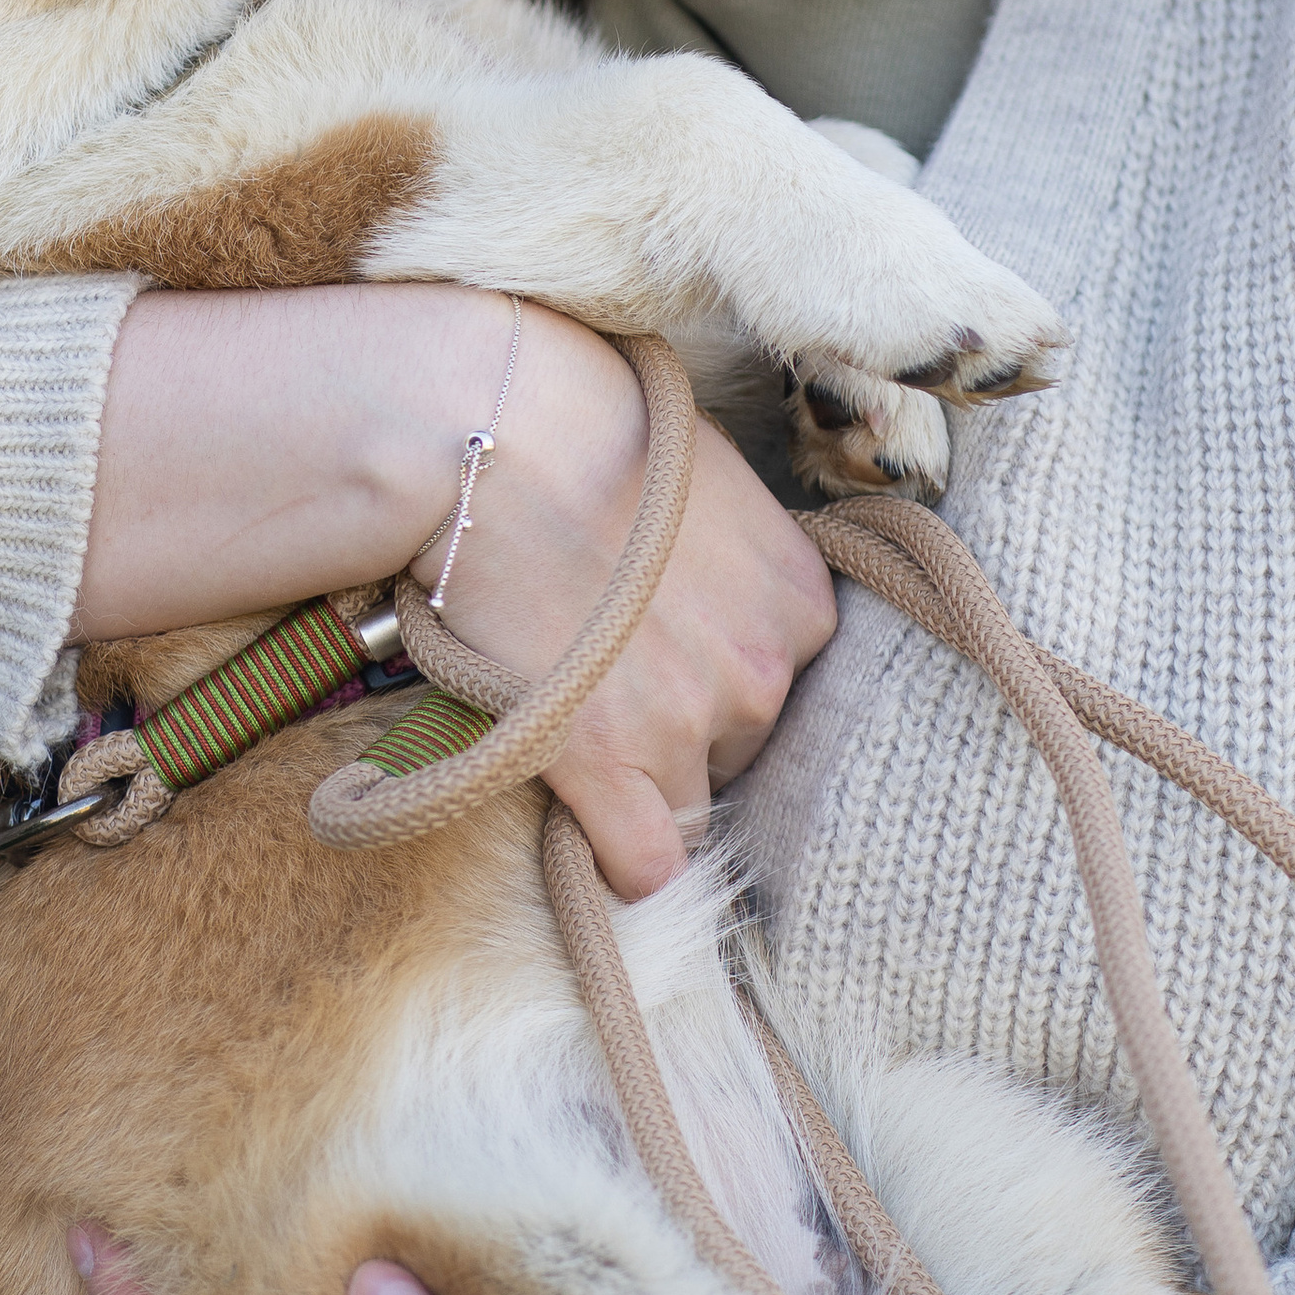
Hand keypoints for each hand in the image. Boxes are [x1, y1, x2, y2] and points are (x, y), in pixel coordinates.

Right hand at [434, 307, 835, 897]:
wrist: (494, 435)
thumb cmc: (588, 429)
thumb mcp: (708, 477)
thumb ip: (738, 556)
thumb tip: (721, 596)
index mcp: (800, 600)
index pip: (787, 689)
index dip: (718, 677)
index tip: (665, 656)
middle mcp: (765, 669)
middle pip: (739, 749)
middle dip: (683, 729)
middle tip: (608, 678)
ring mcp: (689, 723)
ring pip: (692, 811)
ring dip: (641, 785)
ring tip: (573, 721)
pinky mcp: (607, 764)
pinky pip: (644, 865)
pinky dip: (617, 858)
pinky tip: (585, 823)